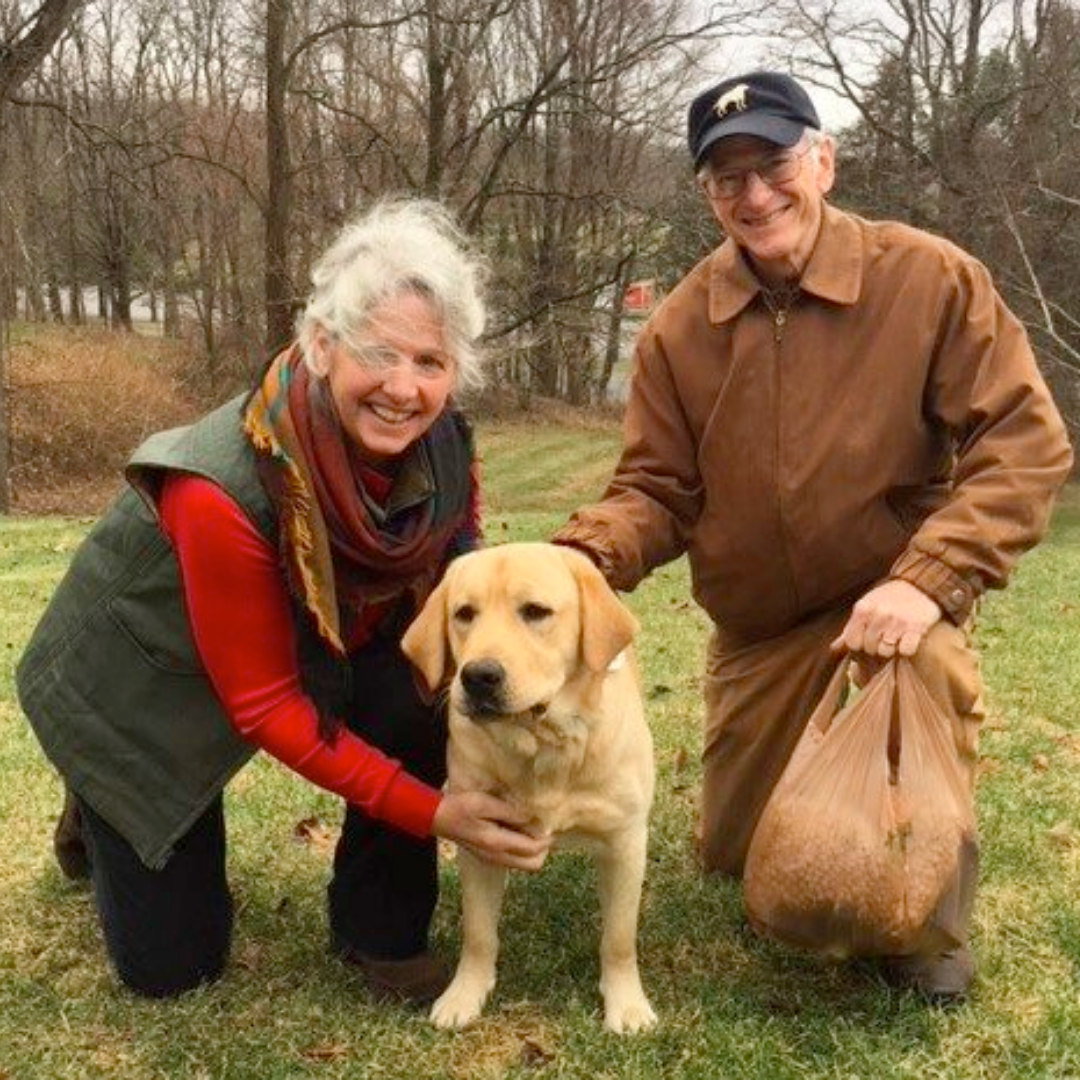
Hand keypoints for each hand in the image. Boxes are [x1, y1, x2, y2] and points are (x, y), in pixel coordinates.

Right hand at [431, 791, 550, 871]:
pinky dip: (523, 848)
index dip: (546, 838)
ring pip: (525, 864)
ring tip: (531, 826)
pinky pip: (515, 859)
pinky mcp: (490, 857)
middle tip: (543, 827)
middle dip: (543, 848)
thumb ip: (510, 812)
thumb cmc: (461, 807)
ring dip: (533, 849)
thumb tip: (533, 819)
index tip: (550, 822)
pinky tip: (518, 829)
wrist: (439, 818)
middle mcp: (497, 857)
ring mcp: (493, 859)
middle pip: (533, 864)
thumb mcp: (485, 803)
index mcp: (497, 843)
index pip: (533, 850)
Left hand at [830, 579, 941, 659]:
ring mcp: (898, 621)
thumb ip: (850, 628)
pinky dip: (907, 648)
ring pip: (886, 651)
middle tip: (885, 635)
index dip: (860, 643)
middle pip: (870, 648)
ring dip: (892, 648)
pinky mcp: (917, 627)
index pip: (852, 642)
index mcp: (863, 609)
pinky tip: (908, 638)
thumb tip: (834, 648)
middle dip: (876, 646)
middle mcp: (879, 615)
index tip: (867, 637)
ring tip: (896, 636)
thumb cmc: (888, 598)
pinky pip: (906, 651)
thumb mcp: (865, 607)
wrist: (919, 584)